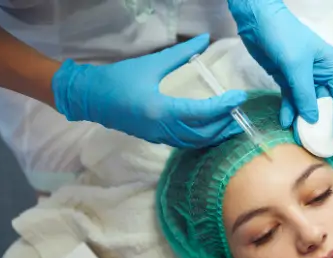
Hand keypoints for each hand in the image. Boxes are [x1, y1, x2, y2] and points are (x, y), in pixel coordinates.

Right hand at [52, 34, 247, 148]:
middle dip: (224, 125)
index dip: (223, 106)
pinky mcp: (156, 138)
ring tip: (232, 123)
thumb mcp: (150, 64)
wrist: (91, 98)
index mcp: (160, 110)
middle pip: (202, 133)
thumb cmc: (119, 79)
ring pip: (195, 142)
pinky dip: (202, 138)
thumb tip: (204, 39)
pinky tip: (212, 129)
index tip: (238, 97)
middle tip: (241, 113)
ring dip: (215, 134)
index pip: (201, 113)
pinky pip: (185, 143)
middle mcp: (162, 128)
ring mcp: (158, 137)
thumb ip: (180, 54)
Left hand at [228, 0, 332, 145]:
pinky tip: (285, 122)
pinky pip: (291, 100)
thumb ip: (304, 94)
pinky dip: (289, 111)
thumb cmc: (283, 36)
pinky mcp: (286, 80)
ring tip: (300, 139)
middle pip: (326, 104)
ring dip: (303, 121)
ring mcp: (302, 78)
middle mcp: (320, 73)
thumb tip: (312, 119)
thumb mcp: (296, 66)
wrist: (257, 21)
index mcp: (330, 66)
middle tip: (321, 145)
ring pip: (307, 105)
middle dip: (323, 124)